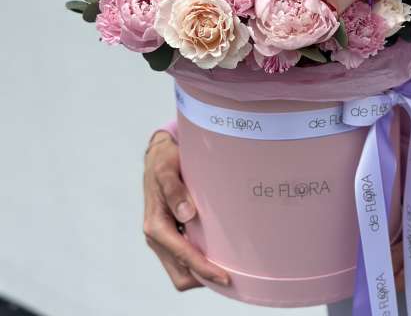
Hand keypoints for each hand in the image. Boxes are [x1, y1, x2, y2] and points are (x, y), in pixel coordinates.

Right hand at [143, 131, 229, 290]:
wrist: (158, 155)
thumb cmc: (164, 161)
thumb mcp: (167, 170)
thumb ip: (174, 190)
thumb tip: (186, 215)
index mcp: (155, 224)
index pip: (182, 255)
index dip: (203, 268)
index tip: (225, 276)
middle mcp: (157, 236)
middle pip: (180, 274)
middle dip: (203, 278)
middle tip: (231, 275)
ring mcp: (163, 237)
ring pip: (181, 270)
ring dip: (201, 272)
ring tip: (228, 266)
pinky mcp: (170, 234)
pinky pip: (183, 257)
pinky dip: (198, 261)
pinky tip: (217, 252)